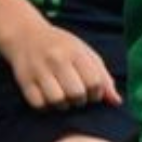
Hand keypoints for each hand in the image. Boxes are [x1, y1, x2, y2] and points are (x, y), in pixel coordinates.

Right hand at [1, 22, 121, 110]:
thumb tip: (116, 102)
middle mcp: (57, 59)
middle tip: (78, 96)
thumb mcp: (85, 53)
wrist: (25, 35)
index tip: (93, 92)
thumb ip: (102, 76)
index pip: (94, 82)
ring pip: (57, 101)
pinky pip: (38, 104)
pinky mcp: (24, 80)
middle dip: (81, 100)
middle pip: (77, 93)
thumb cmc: (62, 47)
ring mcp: (39, 70)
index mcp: (76, 51)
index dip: (97, 94)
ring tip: (64, 98)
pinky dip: (46, 106)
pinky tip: (49, 98)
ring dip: (64, 105)